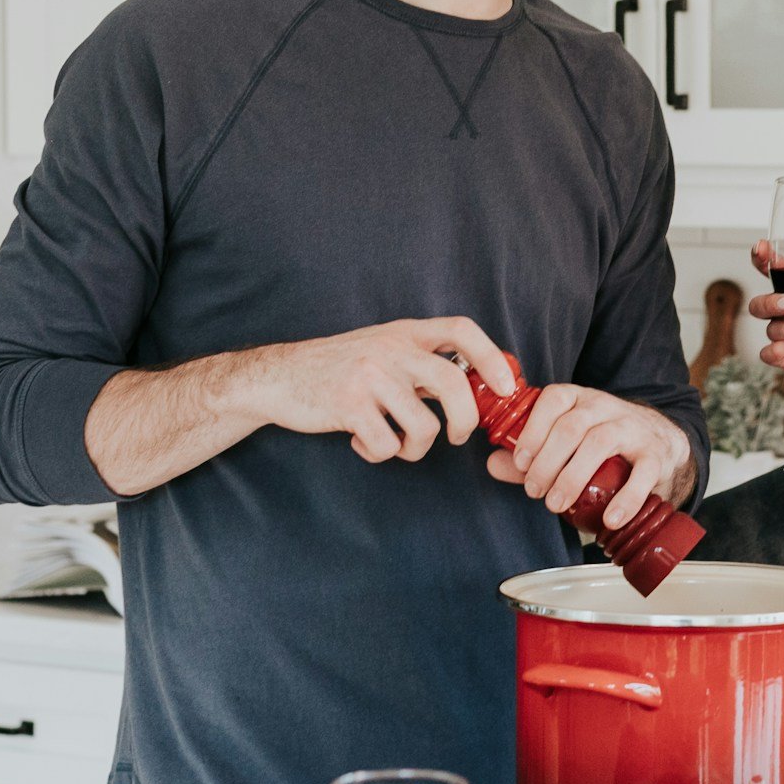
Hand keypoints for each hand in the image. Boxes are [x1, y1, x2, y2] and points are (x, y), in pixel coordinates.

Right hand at [251, 318, 513, 464]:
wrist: (278, 376)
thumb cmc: (337, 368)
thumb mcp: (381, 350)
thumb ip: (421, 362)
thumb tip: (475, 385)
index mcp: (403, 332)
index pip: (460, 329)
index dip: (492, 357)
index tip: (506, 387)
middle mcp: (390, 348)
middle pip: (454, 383)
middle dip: (466, 420)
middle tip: (458, 437)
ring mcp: (369, 375)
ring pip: (424, 427)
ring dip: (414, 448)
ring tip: (394, 443)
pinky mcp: (349, 405)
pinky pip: (388, 445)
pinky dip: (380, 453)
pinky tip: (362, 442)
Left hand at [485, 385, 692, 528]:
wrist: (661, 446)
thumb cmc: (604, 446)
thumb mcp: (566, 443)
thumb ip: (531, 455)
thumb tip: (493, 464)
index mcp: (580, 399)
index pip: (553, 400)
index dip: (532, 430)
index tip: (520, 462)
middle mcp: (605, 407)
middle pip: (571, 426)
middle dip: (547, 462)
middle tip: (535, 492)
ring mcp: (633, 428)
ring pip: (600, 442)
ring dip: (573, 477)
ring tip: (557, 504)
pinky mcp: (655, 454)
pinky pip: (643, 473)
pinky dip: (626, 498)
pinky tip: (610, 518)